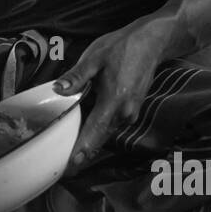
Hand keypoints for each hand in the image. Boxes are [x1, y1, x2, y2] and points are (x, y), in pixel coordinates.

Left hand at [54, 19, 174, 165]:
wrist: (153, 41)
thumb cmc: (123, 47)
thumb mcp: (95, 57)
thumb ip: (76, 77)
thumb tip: (57, 90)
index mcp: (114, 102)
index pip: (93, 134)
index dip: (80, 153)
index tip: (67, 169)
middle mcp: (124, 114)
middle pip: (97, 141)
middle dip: (79, 154)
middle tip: (58, 166)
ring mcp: (129, 115)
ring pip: (103, 136)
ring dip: (86, 144)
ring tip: (65, 154)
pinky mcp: (130, 113)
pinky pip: (108, 128)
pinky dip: (95, 132)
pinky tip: (80, 132)